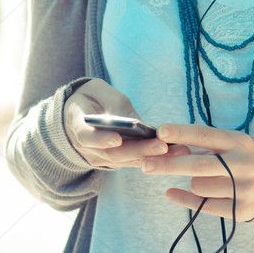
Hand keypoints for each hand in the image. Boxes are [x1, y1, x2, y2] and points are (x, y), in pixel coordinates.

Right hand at [63, 79, 190, 168]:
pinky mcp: (114, 161)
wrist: (79, 113)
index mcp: (76, 125)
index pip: (86, 136)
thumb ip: (114, 103)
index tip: (118, 139)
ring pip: (126, 161)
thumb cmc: (90, 97)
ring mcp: (99, 158)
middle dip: (139, 150)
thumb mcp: (98, 90)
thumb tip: (136, 121)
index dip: (101, 139)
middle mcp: (86, 148)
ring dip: (152, 157)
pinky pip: (133, 162)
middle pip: (112, 153)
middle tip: (162, 146)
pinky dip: (153, 158)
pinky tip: (174, 153)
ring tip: (177, 151)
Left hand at [140, 123, 253, 221]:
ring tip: (206, 177)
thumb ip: (204, 144)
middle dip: (168, 164)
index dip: (182, 133)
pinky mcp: (241, 210)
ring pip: (198, 186)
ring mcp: (243, 189)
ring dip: (192, 181)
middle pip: (197, 165)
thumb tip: (167, 145)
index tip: (160, 131)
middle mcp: (242, 165)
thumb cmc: (243, 155)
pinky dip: (185, 198)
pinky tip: (172, 192)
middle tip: (144, 164)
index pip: (205, 135)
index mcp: (237, 142)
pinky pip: (203, 205)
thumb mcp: (231, 142)